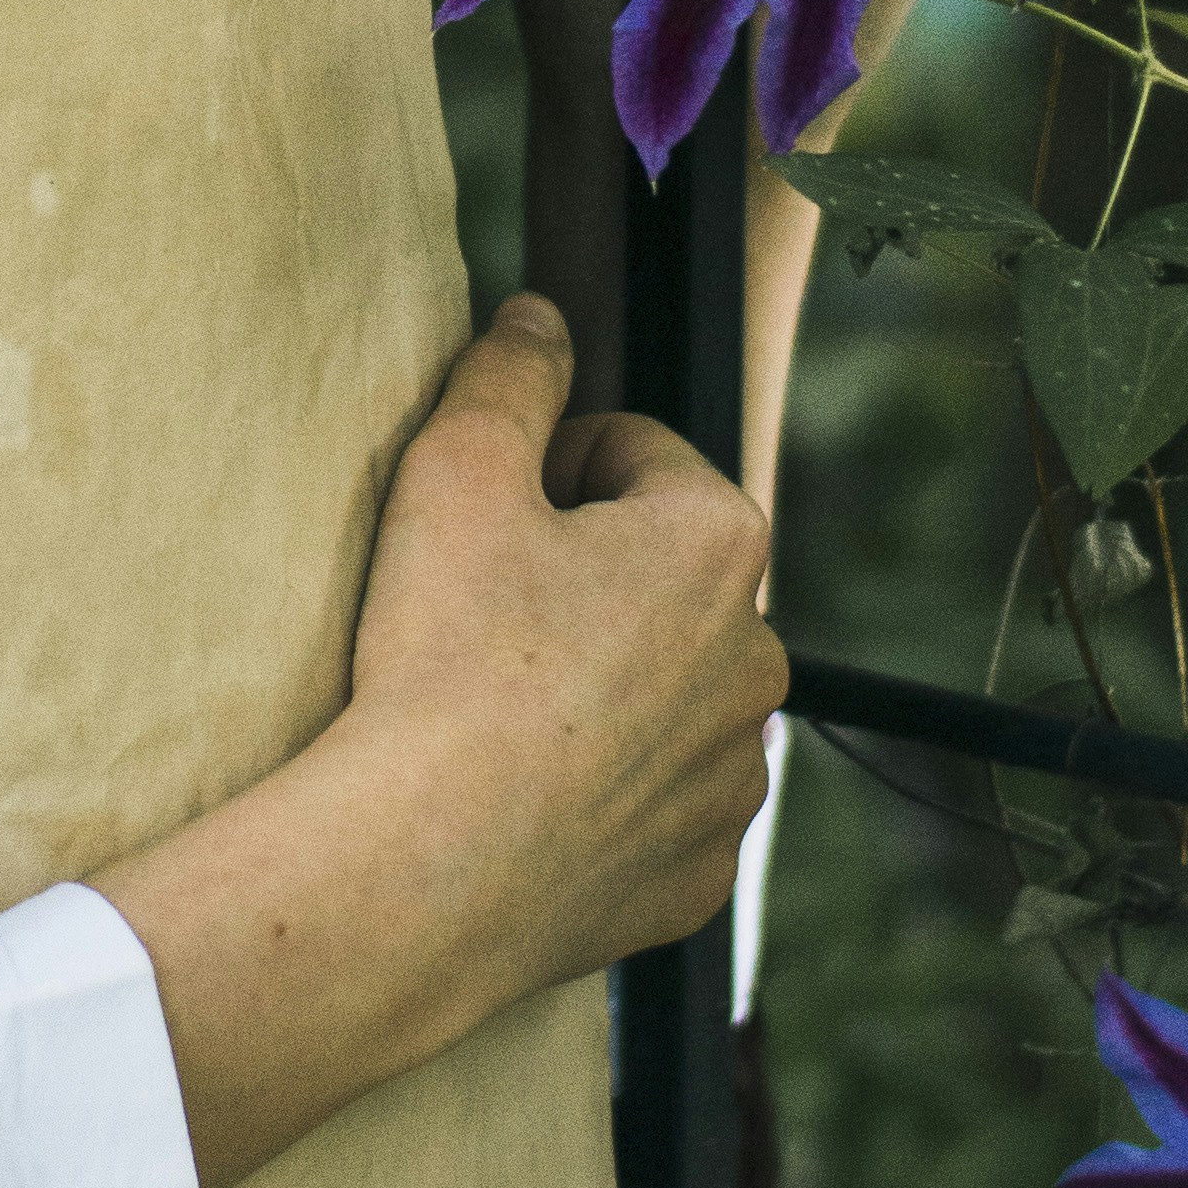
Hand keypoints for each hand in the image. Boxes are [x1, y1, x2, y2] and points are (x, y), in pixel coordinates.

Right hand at [93, 295, 780, 1187]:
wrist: (427, 867)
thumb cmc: (444, 659)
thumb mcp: (456, 473)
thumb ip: (509, 375)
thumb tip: (540, 316)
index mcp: (718, 541)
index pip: (633, 454)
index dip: (544, 471)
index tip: (483, 522)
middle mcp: (760, 656)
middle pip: (659, 577)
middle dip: (584, 580)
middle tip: (479, 617)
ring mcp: (735, 774)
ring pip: (666, 693)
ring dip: (602, 685)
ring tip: (499, 713)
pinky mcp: (702, 870)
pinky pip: (654, 803)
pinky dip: (603, 792)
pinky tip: (526, 796)